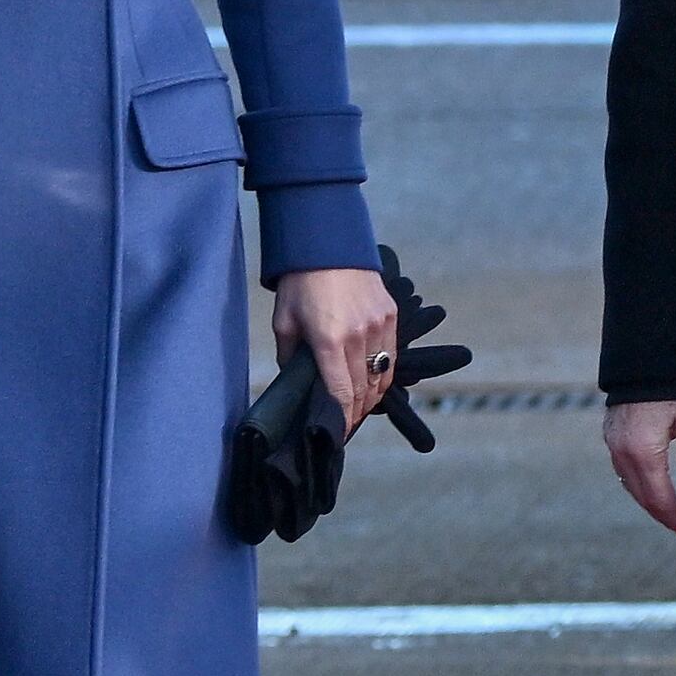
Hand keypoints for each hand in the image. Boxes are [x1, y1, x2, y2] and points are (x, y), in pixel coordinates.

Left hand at [275, 265, 398, 435]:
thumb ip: (290, 356)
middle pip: (363, 389)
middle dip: (356, 411)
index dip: (341, 418)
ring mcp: (379, 324)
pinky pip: (391, 355)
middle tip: (346, 422)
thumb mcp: (284, 321)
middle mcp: (359, 335)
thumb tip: (299, 381)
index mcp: (329, 340)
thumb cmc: (300, 282)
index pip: (340, 393)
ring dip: (372, 395)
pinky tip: (373, 380)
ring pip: (381, 375)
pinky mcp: (390, 314)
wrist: (327, 243)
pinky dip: (383, 372)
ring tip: (361, 406)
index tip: (338, 432)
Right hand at [606, 397, 675, 540]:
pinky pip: (623, 471)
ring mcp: (613, 444)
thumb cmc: (672, 387)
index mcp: (644, 452)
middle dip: (664, 516)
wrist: (643, 359)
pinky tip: (652, 488)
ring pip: (630, 486)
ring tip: (671, 514)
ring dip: (650, 503)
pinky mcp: (610, 436)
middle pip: (643, 497)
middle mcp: (622, 453)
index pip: (660, 499)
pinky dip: (638, 485)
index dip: (675, 520)